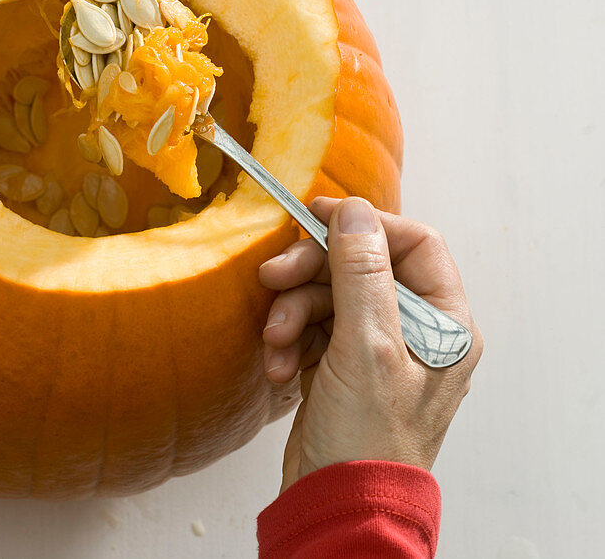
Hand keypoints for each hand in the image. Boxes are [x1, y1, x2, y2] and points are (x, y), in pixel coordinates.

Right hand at [259, 196, 482, 491]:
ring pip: (327, 296)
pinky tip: (278, 368)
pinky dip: (290, 341)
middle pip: (359, 266)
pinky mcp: (342, 366)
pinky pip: (312, 328)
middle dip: (311, 273)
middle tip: (272, 277)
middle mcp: (414, 330)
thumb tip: (353, 212)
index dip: (363, 225)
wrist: (339, 504)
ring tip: (274, 343)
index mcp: (443, 323)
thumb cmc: (368, 439)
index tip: (315, 217)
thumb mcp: (365, 347)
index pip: (412, 243)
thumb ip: (360, 274)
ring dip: (292, 313)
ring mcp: (376, 349)